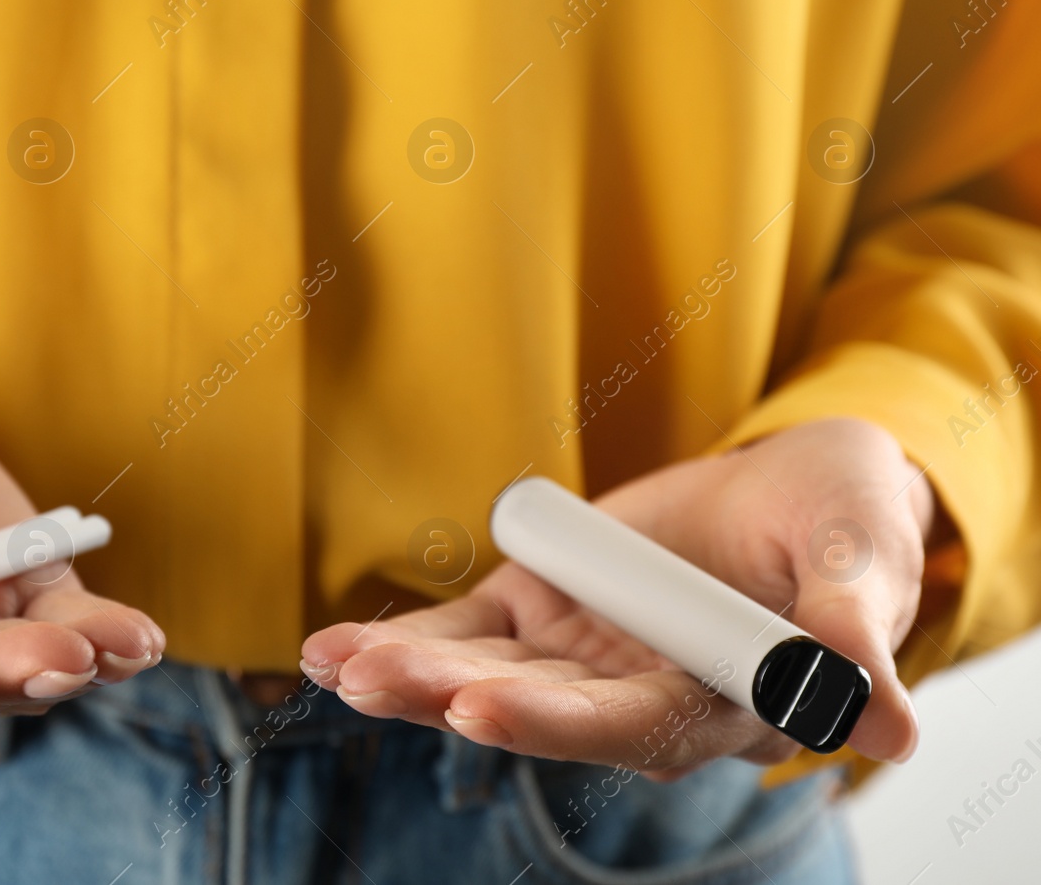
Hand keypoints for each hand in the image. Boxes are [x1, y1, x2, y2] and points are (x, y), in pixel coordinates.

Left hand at [302, 418, 933, 772]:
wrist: (798, 490)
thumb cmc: (844, 526)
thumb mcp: (860, 557)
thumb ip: (854, 628)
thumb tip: (884, 718)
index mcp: (718, 701)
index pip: (632, 724)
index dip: (558, 721)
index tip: (481, 709)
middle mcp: (637, 693)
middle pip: (537, 705)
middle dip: (452, 695)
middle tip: (372, 682)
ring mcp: (581, 653)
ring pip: (485, 670)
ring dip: (409, 671)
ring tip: (336, 664)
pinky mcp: (542, 607)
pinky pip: (464, 628)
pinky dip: (404, 636)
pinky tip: (332, 649)